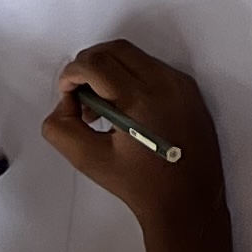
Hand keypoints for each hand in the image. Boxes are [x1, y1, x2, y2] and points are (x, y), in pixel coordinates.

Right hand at [42, 40, 231, 251]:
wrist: (188, 201)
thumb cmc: (139, 185)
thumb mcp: (89, 160)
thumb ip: (61, 128)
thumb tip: (64, 103)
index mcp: (141, 100)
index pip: (97, 63)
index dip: (72, 74)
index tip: (66, 96)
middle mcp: (165, 83)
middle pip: (116, 50)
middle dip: (89, 66)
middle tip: (79, 98)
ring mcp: (181, 83)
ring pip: (135, 56)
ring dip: (109, 71)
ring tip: (100, 109)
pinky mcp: (189, 89)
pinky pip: (152, 68)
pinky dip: (130, 78)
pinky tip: (124, 111)